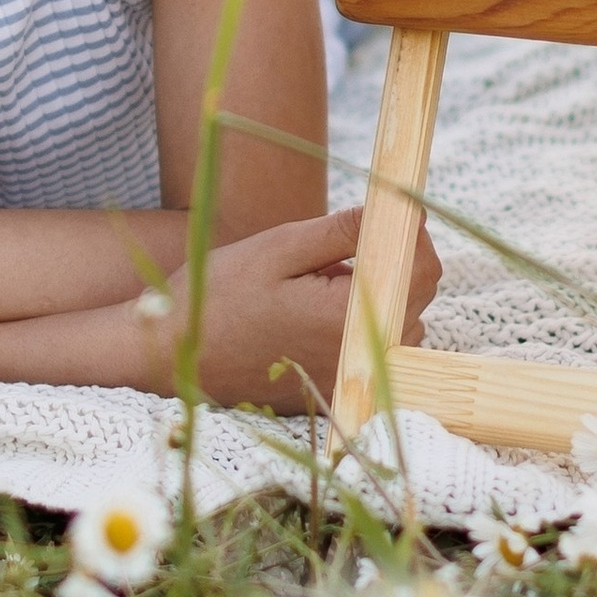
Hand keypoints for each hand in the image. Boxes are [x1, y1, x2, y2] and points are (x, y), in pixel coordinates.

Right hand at [161, 204, 441, 409]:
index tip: (388, 209)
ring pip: (399, 319)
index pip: (421, 268)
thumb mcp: (278, 248)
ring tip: (319, 279)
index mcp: (348, 315)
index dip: (412, 231)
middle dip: (392, 258)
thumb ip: (342, 231)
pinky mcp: (339, 387)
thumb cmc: (217, 296)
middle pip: (417, 293)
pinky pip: (373, 344)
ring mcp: (350, 376)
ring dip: (377, 291)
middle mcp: (359, 354)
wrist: (175, 356)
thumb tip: (398, 210)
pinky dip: (358, 319)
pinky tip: (314, 309)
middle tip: (341, 242)